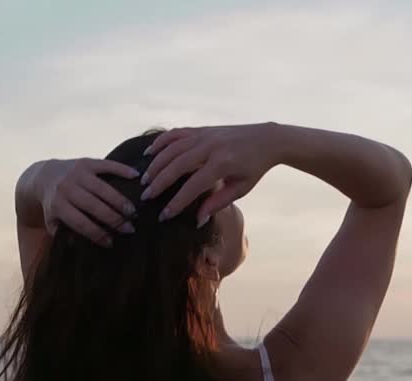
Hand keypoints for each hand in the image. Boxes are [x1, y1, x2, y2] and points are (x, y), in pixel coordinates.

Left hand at [42, 158, 139, 246]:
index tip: (111, 242)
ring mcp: (77, 174)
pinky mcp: (86, 162)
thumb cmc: (54, 204)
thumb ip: (62, 233)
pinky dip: (122, 170)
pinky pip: (106, 165)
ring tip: (133, 212)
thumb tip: (78, 246)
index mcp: (58, 205)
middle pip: (94, 206)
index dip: (97, 234)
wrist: (45, 175)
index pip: (80, 222)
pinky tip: (136, 176)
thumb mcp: (52, 219)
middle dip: (114, 219)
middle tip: (130, 229)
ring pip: (102, 189)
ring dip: (120, 201)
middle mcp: (67, 188)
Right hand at [142, 124, 280, 225]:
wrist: (266, 139)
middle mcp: (211, 147)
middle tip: (146, 197)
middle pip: (177, 165)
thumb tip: (197, 220)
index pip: (193, 186)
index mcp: (222, 164)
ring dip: (156, 164)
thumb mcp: (241, 189)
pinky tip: (149, 152)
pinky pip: (176, 133)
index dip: (177, 202)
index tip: (164, 215)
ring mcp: (205, 135)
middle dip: (159, 182)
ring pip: (172, 148)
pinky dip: (161, 142)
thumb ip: (218, 203)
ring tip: (145, 180)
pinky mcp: (201, 129)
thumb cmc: (254, 168)